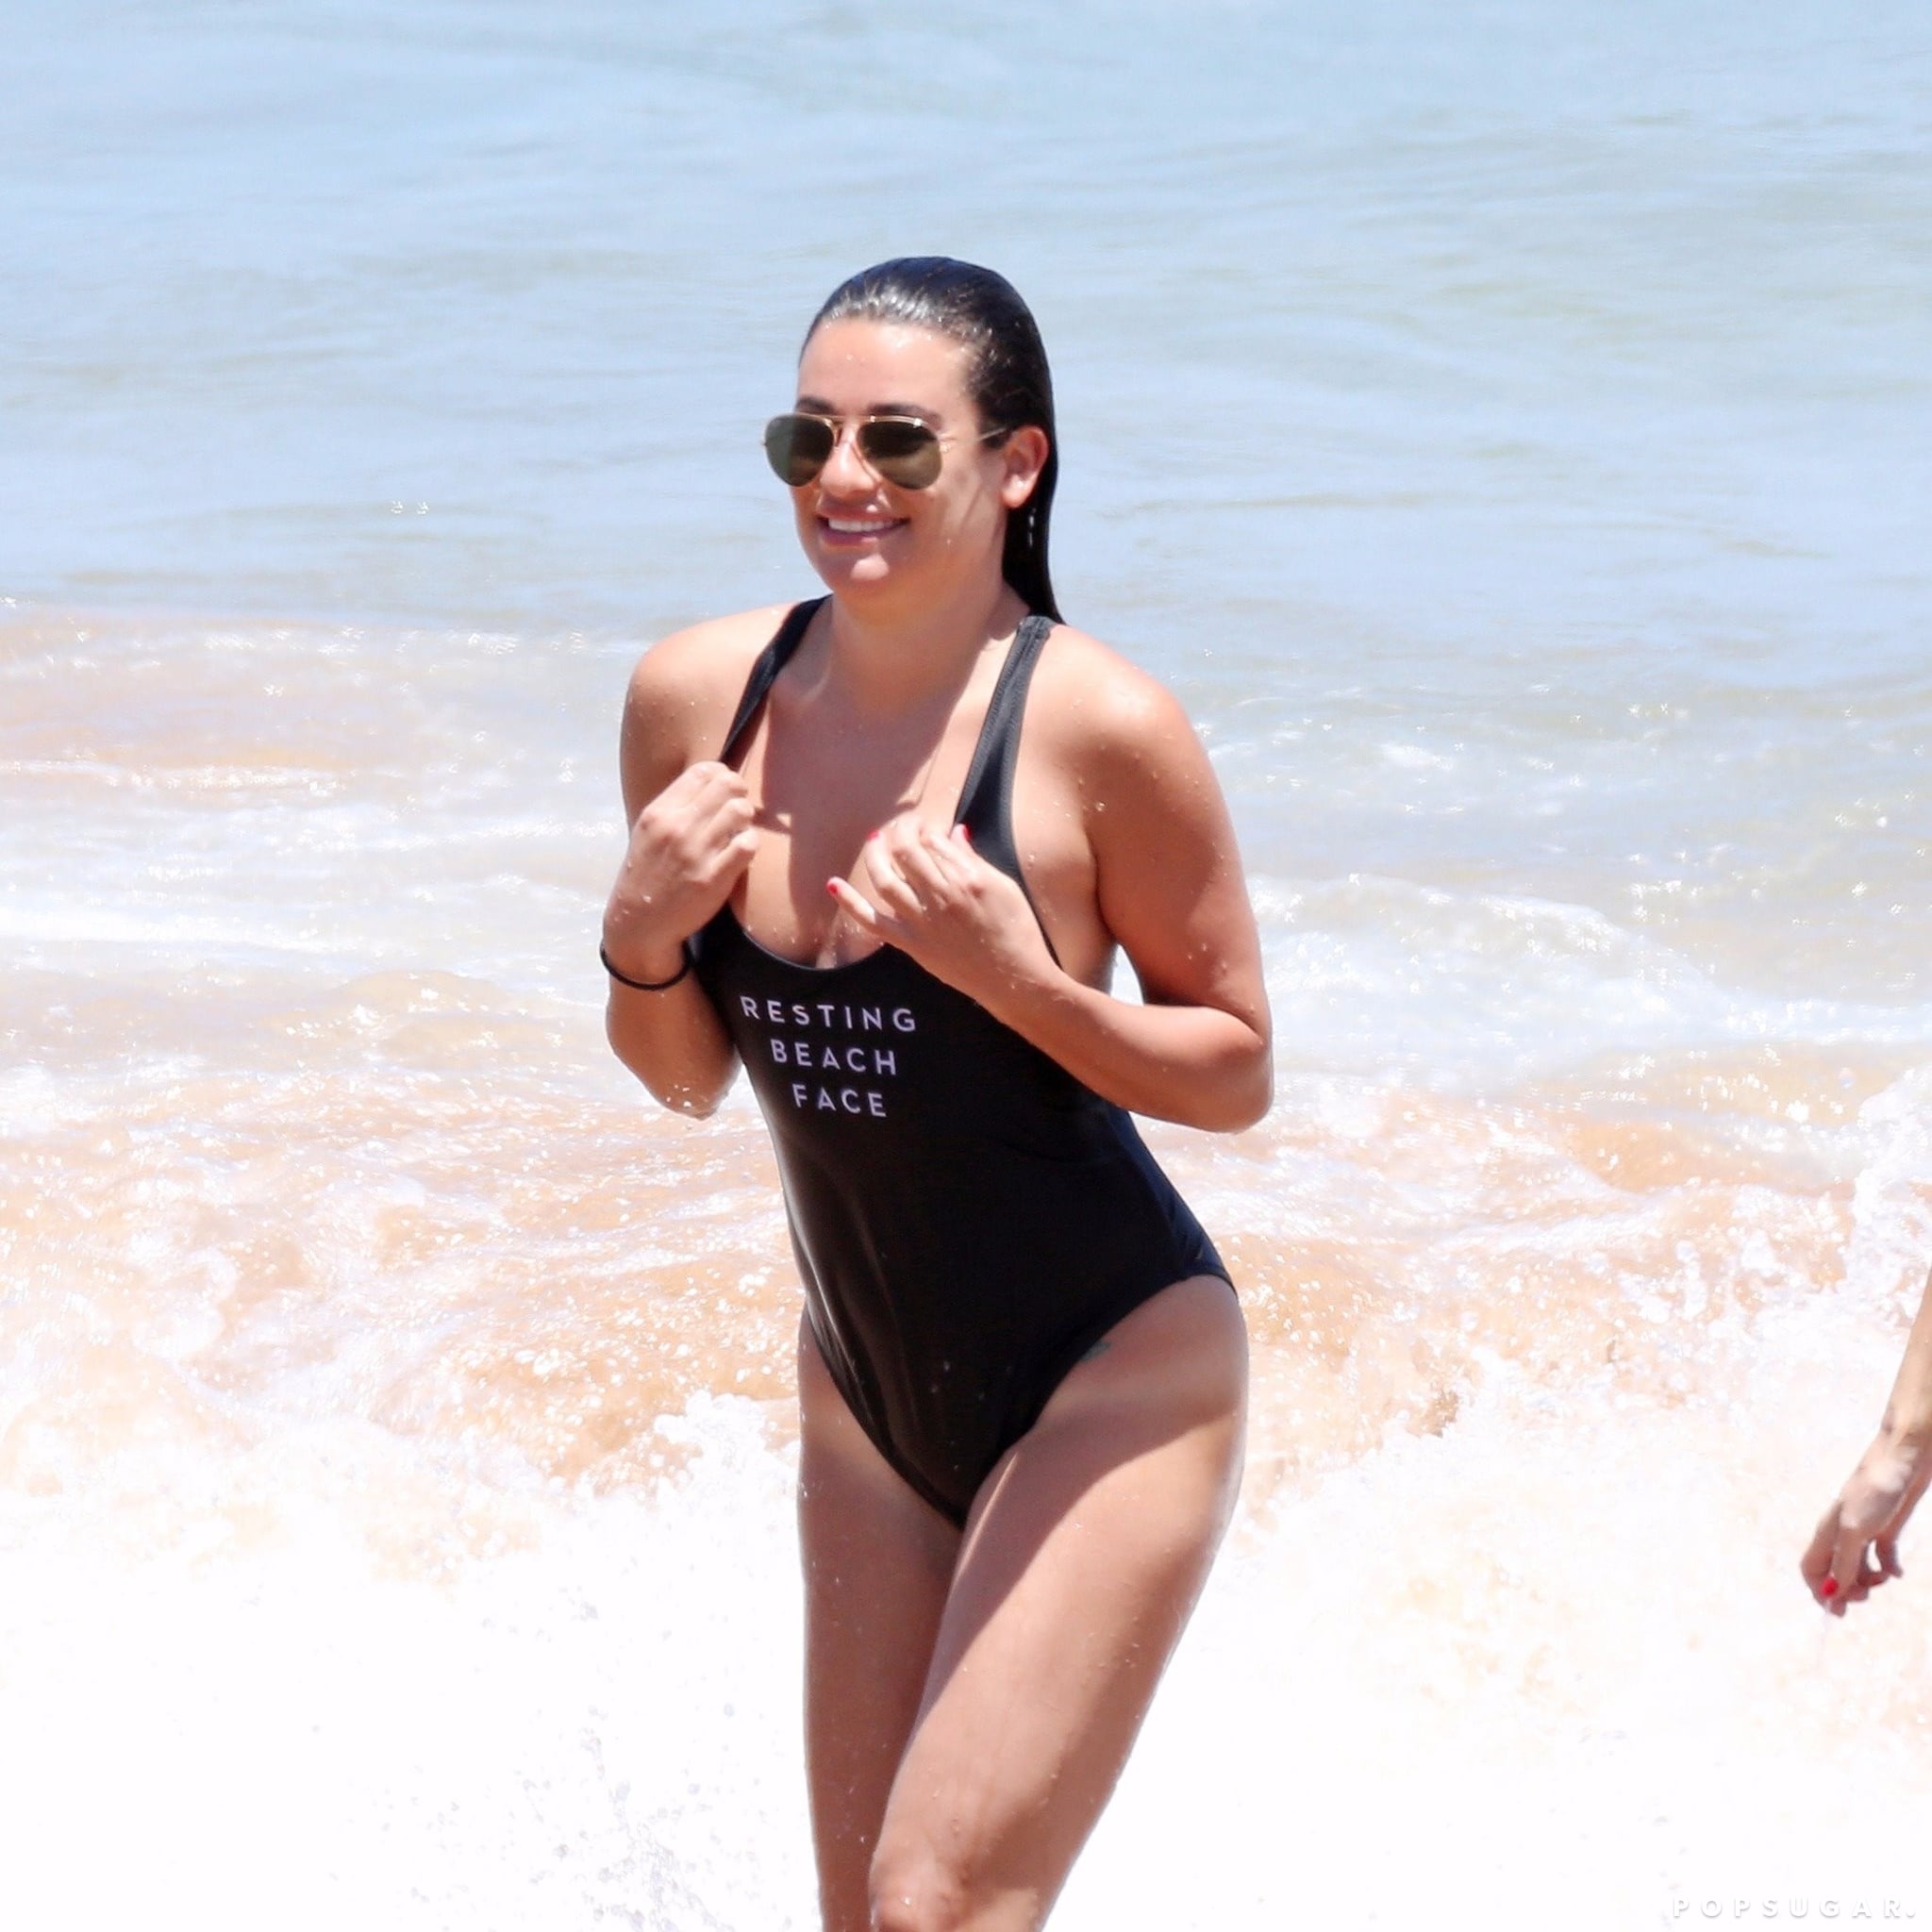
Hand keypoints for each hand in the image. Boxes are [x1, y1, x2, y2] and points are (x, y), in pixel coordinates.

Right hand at [603, 760, 756, 979]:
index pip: (703, 771)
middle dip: (739, 794)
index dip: (722, 775)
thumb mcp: (649, 832)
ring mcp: (696, 852)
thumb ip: (676, 806)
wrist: (639, 922)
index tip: (723, 791)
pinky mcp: (713, 878)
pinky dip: (750, 844)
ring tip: (737, 832)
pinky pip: (748, 844)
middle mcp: (677, 827)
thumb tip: (713, 780)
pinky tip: (740, 853)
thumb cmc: (647, 873)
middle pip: (728, 784)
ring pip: (741, 811)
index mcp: (659, 812)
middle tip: (735, 811)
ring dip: (745, 820)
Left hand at [828, 818, 1056, 1008]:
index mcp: (967, 879)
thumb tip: (953, 833)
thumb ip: (974, 859)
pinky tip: (833, 884)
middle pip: (906, 852)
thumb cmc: (1016, 931)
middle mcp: (941, 897)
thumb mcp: (1004, 887)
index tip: (924, 824)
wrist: (1013, 977)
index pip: (933, 840)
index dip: (924, 827)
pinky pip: (872, 922)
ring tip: (875, 841)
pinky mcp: (911, 944)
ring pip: (885, 879)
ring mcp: (922, 922)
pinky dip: (850, 903)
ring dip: (875, 855)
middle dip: (899, 832)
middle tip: (900, 826)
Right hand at [1801, 1434, 1931, 1615]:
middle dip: (1848, 1589)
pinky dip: (1887, 1568)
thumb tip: (1831, 1594)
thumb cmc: (1875, 1491)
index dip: (1821, 1591)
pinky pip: (1881, 1556)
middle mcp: (1841, 1533)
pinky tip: (1897, 1572)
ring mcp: (1863, 1530)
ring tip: (1885, 1579)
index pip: (1811, 1569)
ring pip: (1857, 1567)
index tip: (1839, 1610)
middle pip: (1834, 1571)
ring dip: (1869, 1580)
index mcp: (1827, 1532)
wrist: (1904, 1460)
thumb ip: (1844, 1562)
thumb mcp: (1856, 1530)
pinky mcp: (1885, 1527)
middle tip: (1869, 1595)